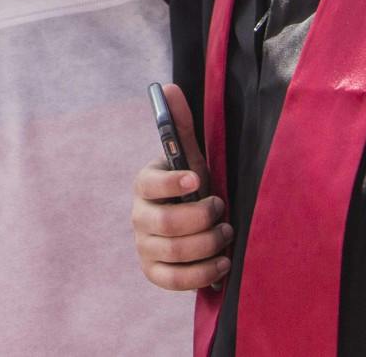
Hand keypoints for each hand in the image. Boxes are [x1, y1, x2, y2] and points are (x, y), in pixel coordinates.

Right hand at [131, 82, 232, 290]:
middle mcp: (138, 216)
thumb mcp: (189, 158)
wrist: (190, 227)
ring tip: (227, 235)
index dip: (173, 183)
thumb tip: (168, 86)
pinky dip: (203, 272)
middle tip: (223, 213)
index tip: (198, 179)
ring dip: (209, 245)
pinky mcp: (153, 272)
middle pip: (168, 225)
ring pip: (175, 252)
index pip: (150, 184)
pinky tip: (223, 262)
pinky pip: (174, 280)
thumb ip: (180, 126)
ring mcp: (143, 246)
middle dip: (203, 220)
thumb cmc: (191, 189)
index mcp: (145, 184)